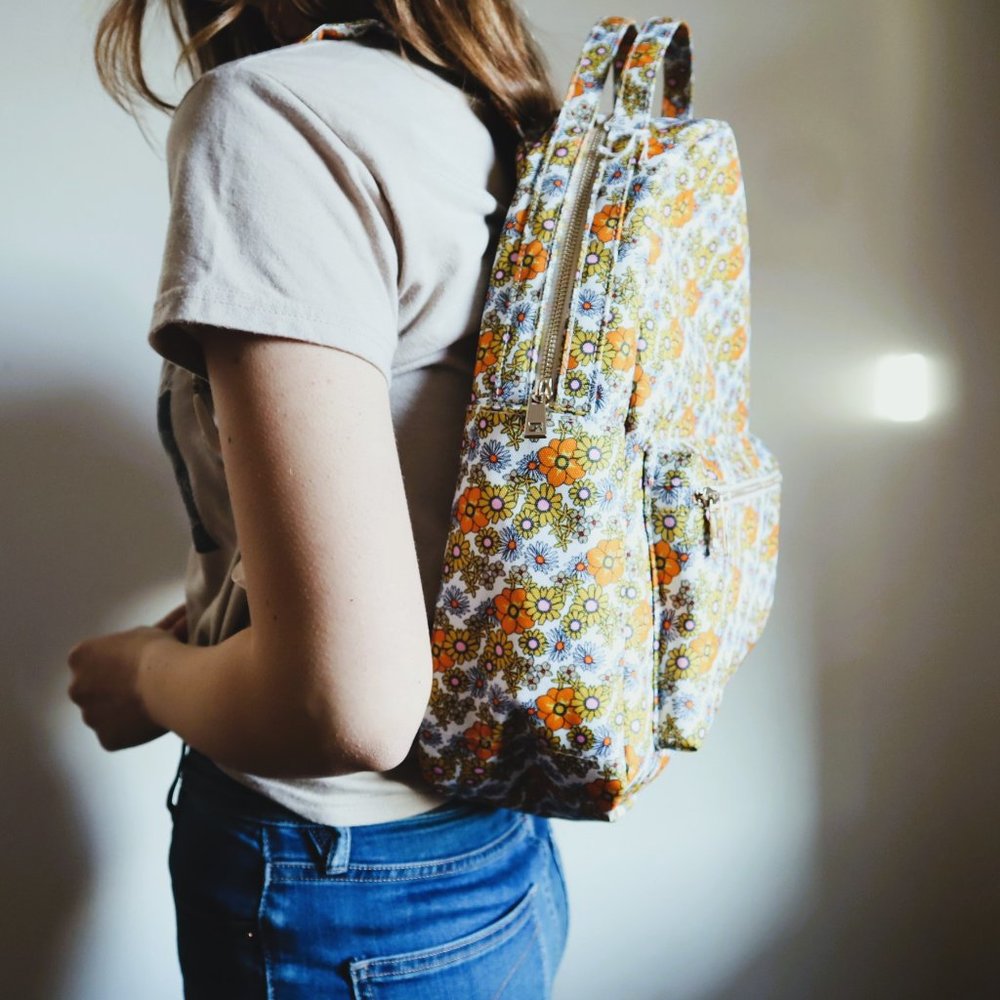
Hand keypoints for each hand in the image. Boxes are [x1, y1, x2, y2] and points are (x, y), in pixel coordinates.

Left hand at [67, 607, 187, 751]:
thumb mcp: (141, 634)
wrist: (172, 682)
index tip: (132, 666)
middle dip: (109, 691)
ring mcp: (89, 716)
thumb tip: (135, 648)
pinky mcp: (106, 739)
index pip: (89, 662)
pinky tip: (150, 721)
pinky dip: (130, 730)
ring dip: (118, 712)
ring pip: (102, 715)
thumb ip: (125, 647)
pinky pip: (117, 734)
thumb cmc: (158, 651)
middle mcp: (76, 688)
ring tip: (148, 705)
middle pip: (90, 690)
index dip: (112, 664)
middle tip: (139, 688)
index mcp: (80, 657)